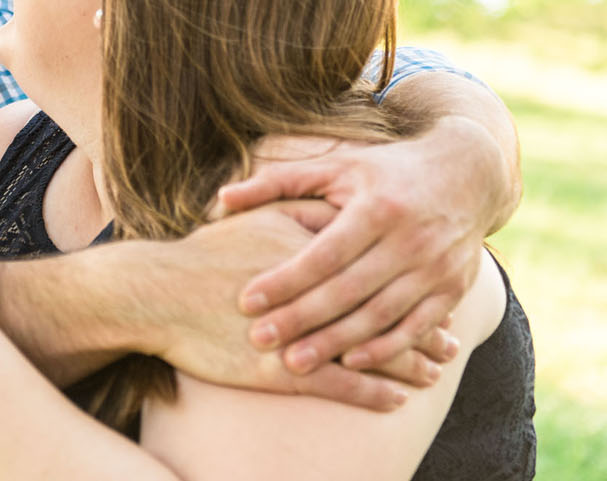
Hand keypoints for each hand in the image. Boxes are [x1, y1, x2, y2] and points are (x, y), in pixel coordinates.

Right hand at [149, 202, 445, 410]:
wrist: (155, 293)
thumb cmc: (200, 257)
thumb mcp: (251, 219)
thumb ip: (291, 206)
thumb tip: (326, 206)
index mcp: (308, 247)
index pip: (374, 264)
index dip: (407, 280)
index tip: (432, 291)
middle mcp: (313, 289)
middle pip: (382, 307)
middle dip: (421, 327)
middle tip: (451, 341)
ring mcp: (300, 331)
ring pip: (370, 349)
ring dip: (406, 363)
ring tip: (434, 372)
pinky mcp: (281, 368)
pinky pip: (342, 384)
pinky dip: (373, 392)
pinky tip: (397, 400)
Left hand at [215, 126, 490, 375]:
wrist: (467, 173)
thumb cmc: (385, 171)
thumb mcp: (336, 166)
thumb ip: (277, 182)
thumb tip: (221, 198)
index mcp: (376, 206)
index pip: (323, 252)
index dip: (284, 279)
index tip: (246, 300)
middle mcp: (410, 238)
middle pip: (348, 289)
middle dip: (302, 319)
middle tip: (259, 340)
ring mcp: (435, 266)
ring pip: (380, 314)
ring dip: (336, 342)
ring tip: (294, 363)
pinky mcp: (454, 288)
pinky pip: (415, 326)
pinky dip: (385, 347)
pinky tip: (350, 363)